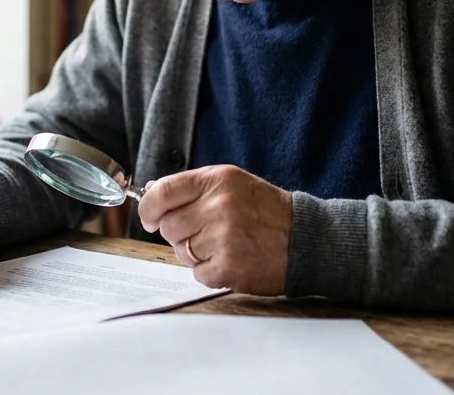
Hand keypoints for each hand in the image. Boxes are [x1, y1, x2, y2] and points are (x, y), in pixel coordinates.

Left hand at [137, 165, 292, 294]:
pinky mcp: (228, 268)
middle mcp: (218, 207)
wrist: (304, 239)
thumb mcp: (232, 184)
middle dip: (180, 232)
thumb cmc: (265, 210)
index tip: (149, 217)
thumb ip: (191, 187)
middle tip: (205, 231)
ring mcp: (223, 239)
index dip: (148, 208)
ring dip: (196, 252)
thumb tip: (150, 192)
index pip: (162, 192)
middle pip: (168, 227)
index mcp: (217, 181)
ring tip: (225, 243)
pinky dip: (210, 271)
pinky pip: (197, 273)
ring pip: (181, 252)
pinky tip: (231, 259)